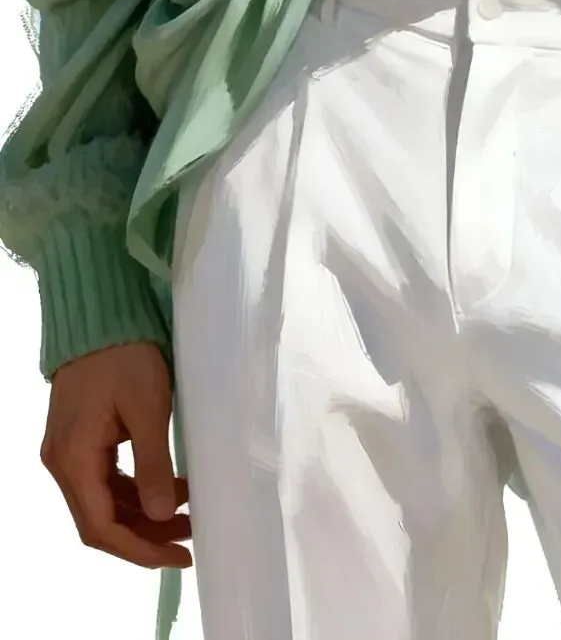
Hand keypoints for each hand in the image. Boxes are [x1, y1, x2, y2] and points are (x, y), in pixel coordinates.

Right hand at [40, 341, 191, 569]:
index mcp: (73, 458)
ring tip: (186, 512)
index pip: (101, 527)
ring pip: (102, 502)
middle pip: (99, 520)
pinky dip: (133, 491)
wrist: (98, 313)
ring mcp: (67, 451)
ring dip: (141, 514)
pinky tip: (166, 487)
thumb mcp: (148, 408)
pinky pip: (103, 480)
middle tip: (189, 536)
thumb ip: (152, 465)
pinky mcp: (78, 439)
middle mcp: (62, 462)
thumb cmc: (125, 355)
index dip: (139, 549)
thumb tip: (162, 517)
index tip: (178, 555)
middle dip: (145, 534)